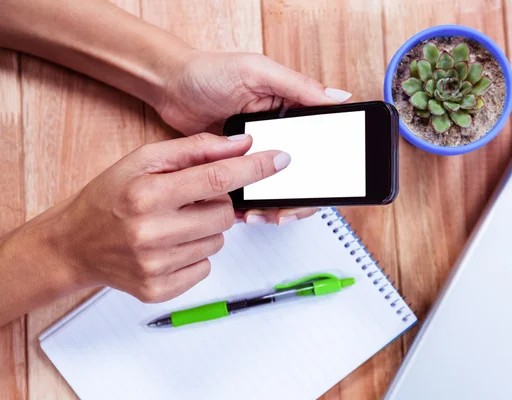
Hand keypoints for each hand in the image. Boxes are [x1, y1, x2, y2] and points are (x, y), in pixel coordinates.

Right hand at [50, 133, 288, 301]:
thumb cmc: (110, 198)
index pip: (217, 179)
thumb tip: (240, 145)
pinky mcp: (159, 289)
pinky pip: (206, 267)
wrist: (75, 245)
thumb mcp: (144, 160)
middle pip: (225, 215)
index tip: (280, 160)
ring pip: (218, 241)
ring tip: (172, 224)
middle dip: (216, 204)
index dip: (254, 168)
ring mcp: (155, 266)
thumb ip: (195, 150)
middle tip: (188, 201)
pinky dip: (196, 254)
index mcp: (147, 194)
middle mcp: (151, 232)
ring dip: (205, 229)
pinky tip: (169, 246)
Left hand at [155, 52, 350, 224]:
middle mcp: (279, 133)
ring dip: (273, 205)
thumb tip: (340, 98)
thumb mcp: (258, 72)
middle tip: (283, 212)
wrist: (170, 85)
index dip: (322, 171)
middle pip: (302, 174)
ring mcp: (257, 152)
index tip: (314, 190)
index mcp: (292, 109)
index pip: (321, 145)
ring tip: (259, 215)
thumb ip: (298, 86)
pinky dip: (250, 203)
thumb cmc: (210, 70)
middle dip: (296, 199)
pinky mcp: (234, 164)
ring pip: (277, 187)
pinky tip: (243, 211)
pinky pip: (249, 189)